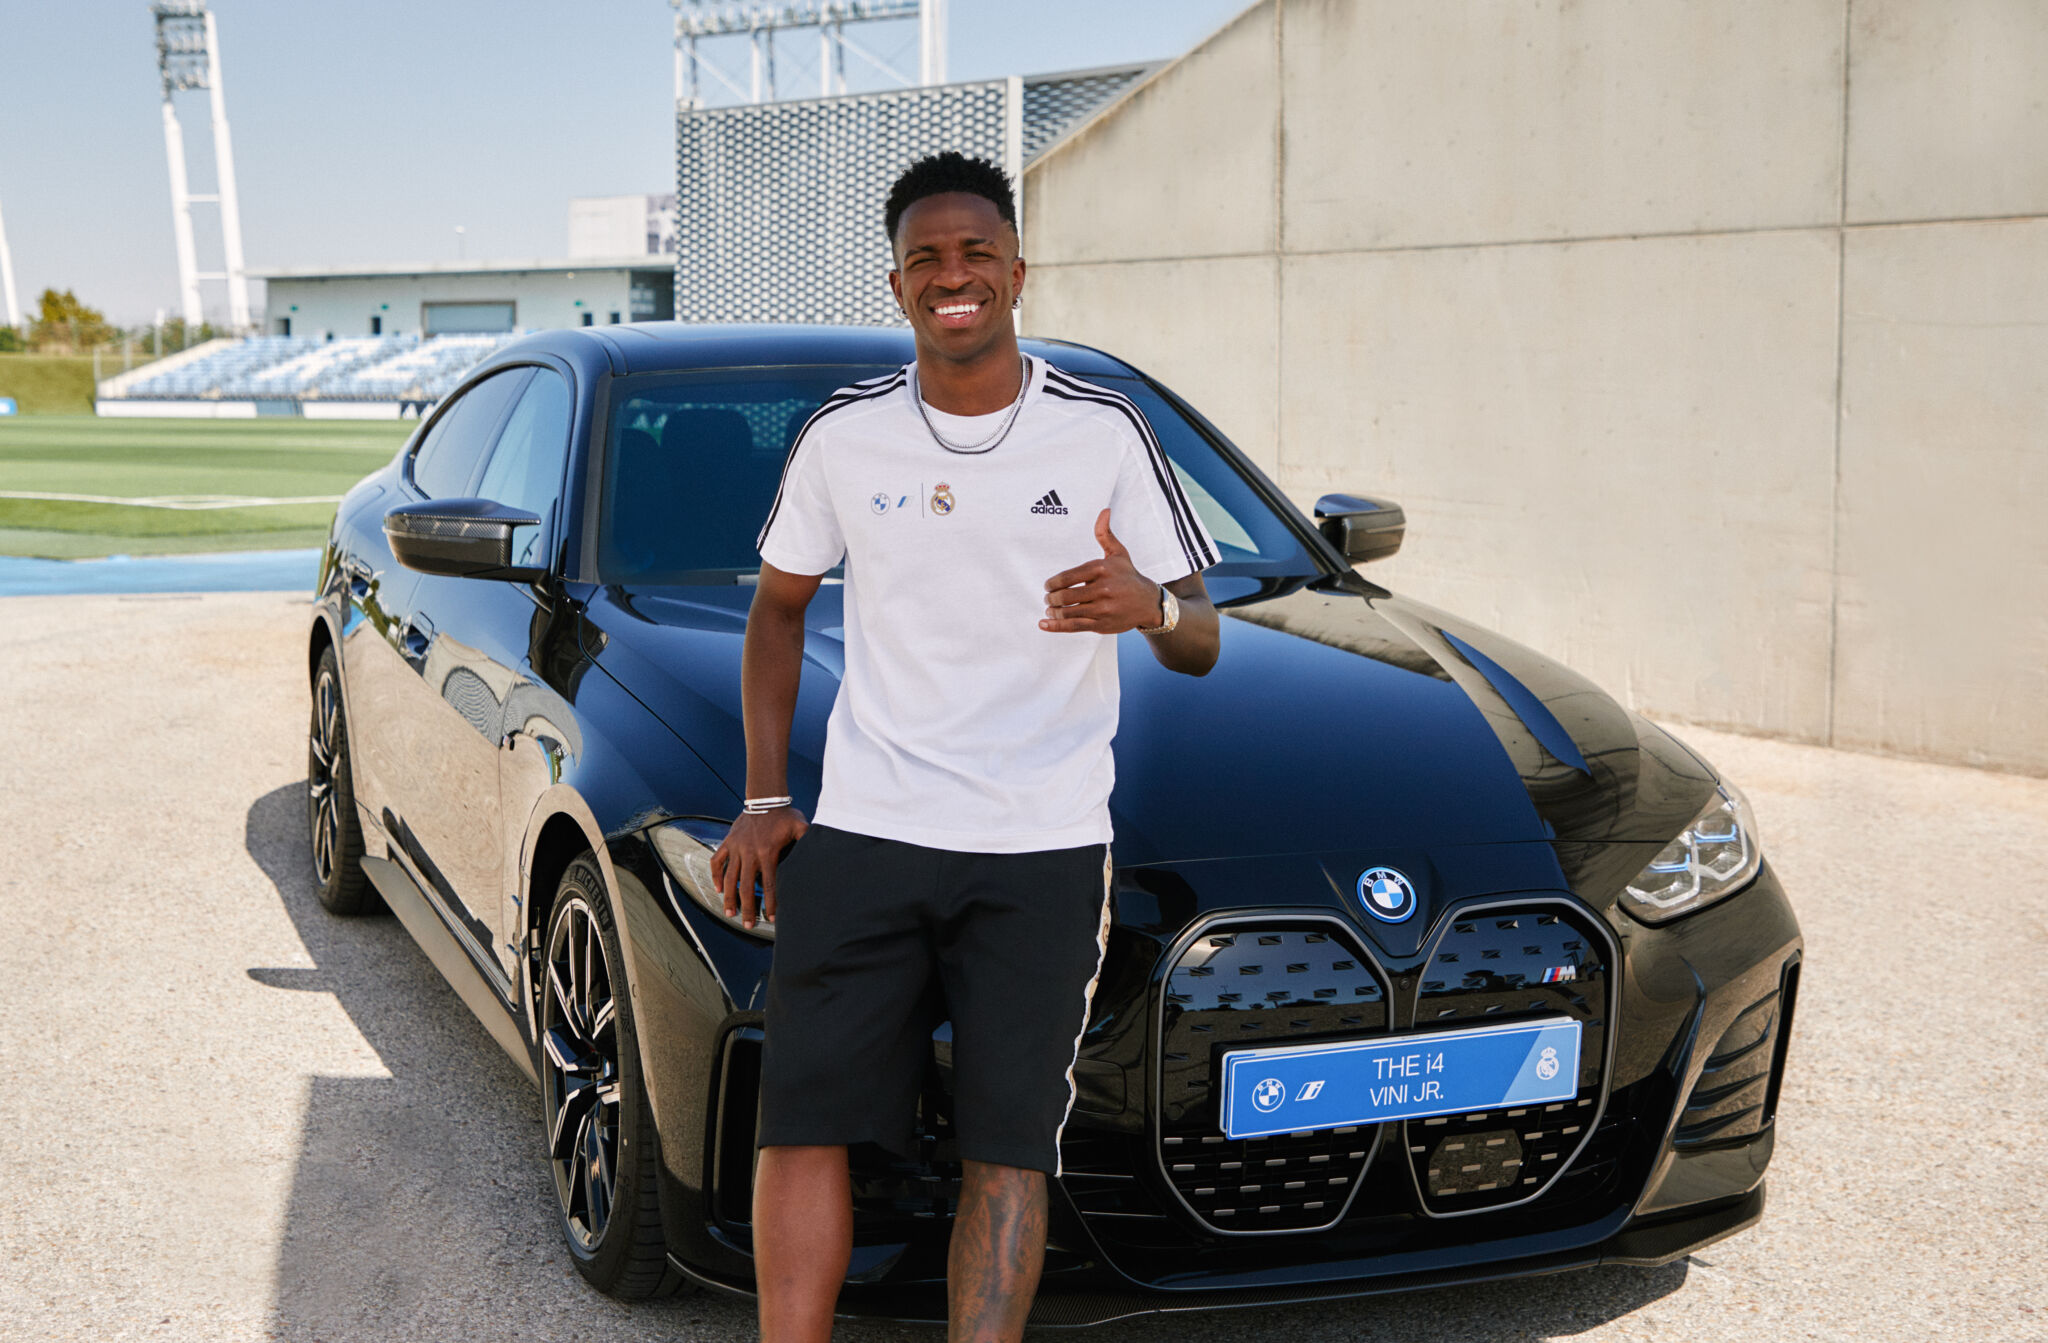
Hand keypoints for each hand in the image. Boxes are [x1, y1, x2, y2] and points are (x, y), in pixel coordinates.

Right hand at [709, 806, 808, 929]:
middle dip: (747, 908)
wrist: (764, 797)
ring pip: (729, 878)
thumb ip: (807, 841)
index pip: (770, 884)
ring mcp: (736, 848)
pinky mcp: (728, 842)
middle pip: (746, 887)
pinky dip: (716, 876)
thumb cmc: (783, 814)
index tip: (771, 918)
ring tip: (730, 914)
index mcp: (767, 852)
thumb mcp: (800, 826)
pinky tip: (718, 889)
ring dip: (729, 898)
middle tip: (748, 924)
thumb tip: (821, 855)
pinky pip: (718, 861)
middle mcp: (749, 853)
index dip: (771, 903)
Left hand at [1041, 508, 1163, 633]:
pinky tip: (1044, 623)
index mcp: (1101, 569)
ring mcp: (1102, 609)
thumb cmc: (1128, 576)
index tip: (1048, 586)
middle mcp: (1102, 589)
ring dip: (1053, 612)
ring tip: (1050, 609)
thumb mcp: (1118, 553)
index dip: (1052, 583)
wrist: (1148, 603)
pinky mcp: (1102, 624)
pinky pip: (1074, 626)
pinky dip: (1056, 627)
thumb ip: (1105, 534)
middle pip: (1064, 596)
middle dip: (1051, 598)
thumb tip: (1104, 511)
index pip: (1067, 577)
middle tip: (1048, 598)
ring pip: (1067, 613)